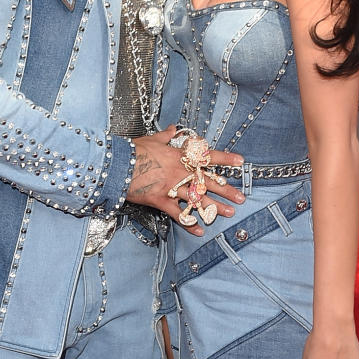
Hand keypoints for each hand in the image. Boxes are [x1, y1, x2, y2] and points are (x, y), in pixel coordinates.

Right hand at [128, 126, 244, 234]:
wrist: (117, 165)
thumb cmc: (133, 151)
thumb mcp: (151, 139)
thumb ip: (165, 135)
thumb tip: (172, 128)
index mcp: (180, 156)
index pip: (207, 157)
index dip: (225, 159)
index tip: (241, 162)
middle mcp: (180, 172)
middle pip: (208, 182)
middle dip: (227, 190)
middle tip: (241, 198)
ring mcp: (172, 188)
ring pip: (198, 199)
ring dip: (215, 207)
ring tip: (229, 213)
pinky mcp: (162, 201)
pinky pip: (179, 215)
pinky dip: (189, 224)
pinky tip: (200, 230)